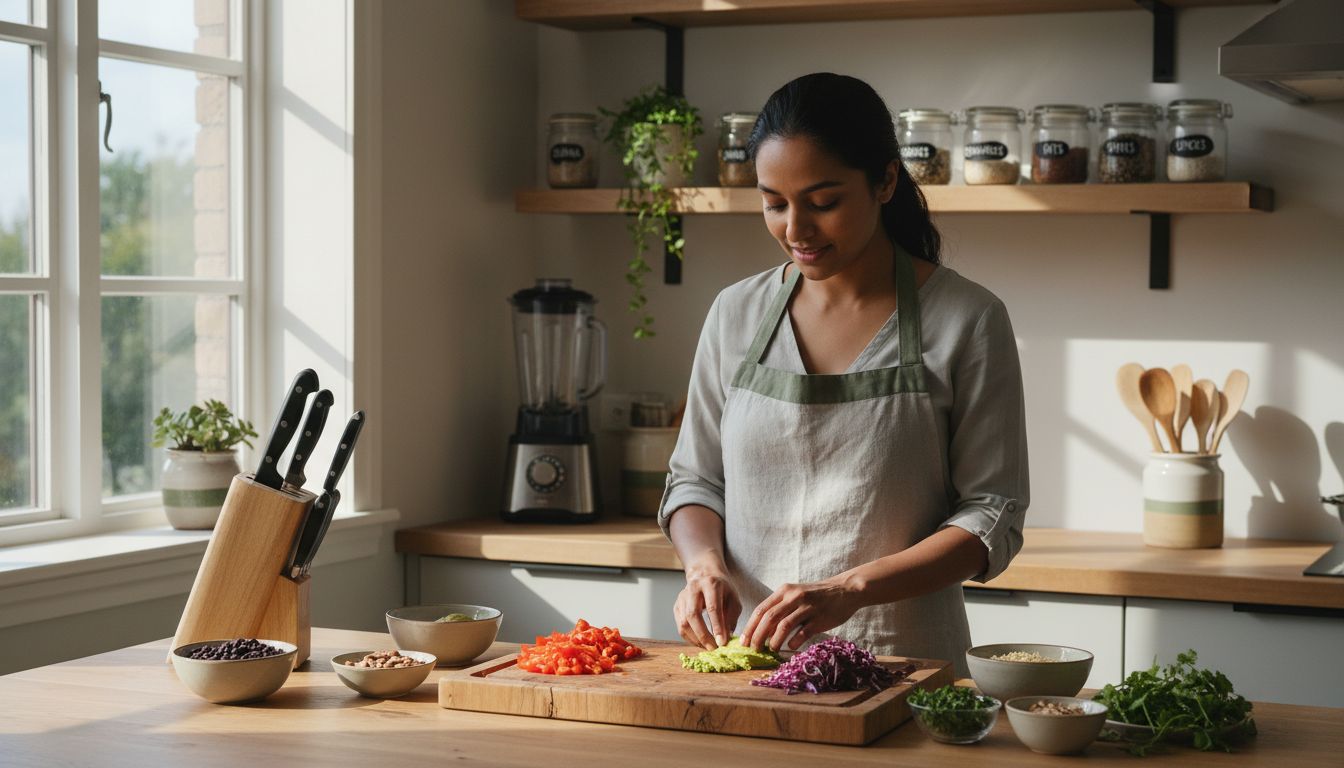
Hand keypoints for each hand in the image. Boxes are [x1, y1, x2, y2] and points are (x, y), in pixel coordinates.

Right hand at [674, 558, 741, 649]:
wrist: (705, 575)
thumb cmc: (722, 590)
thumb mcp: (733, 599)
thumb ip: (730, 618)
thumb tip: (725, 639)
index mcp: (710, 584)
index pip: (712, 608)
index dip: (717, 626)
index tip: (722, 642)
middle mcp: (693, 588)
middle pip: (693, 615)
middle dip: (703, 635)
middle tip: (713, 648)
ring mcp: (682, 597)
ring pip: (683, 622)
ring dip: (695, 639)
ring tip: (707, 647)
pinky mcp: (677, 605)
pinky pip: (680, 626)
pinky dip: (689, 638)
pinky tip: (700, 642)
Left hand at [740, 578, 863, 651]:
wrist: (845, 590)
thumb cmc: (816, 596)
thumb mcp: (795, 596)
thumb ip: (780, 610)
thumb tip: (762, 632)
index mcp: (784, 591)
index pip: (761, 610)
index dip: (750, 627)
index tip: (743, 641)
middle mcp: (794, 597)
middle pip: (769, 618)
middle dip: (758, 636)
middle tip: (754, 649)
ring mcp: (807, 607)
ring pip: (784, 625)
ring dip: (774, 641)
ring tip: (771, 650)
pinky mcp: (820, 618)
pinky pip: (803, 632)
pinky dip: (794, 642)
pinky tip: (790, 647)